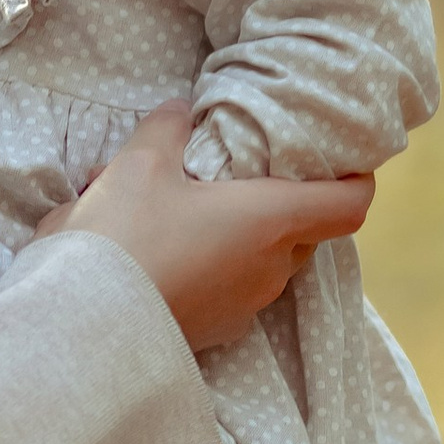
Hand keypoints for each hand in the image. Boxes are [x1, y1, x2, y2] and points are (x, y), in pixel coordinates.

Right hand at [37, 102, 374, 354]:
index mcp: (271, 220)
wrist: (86, 325)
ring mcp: (247, 306)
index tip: (347, 163)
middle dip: (281, 202)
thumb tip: (179, 111)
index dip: (357, 181)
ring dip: (235, 233)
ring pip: (262, 260)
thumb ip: (166, 128)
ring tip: (174, 209)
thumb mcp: (139, 163)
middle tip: (241, 176)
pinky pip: (231, 289)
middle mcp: (271, 268)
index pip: (349, 204)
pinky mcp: (217, 332)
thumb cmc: (125, 236)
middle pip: (304, 231)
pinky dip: (211, 266)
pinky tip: (159, 250)